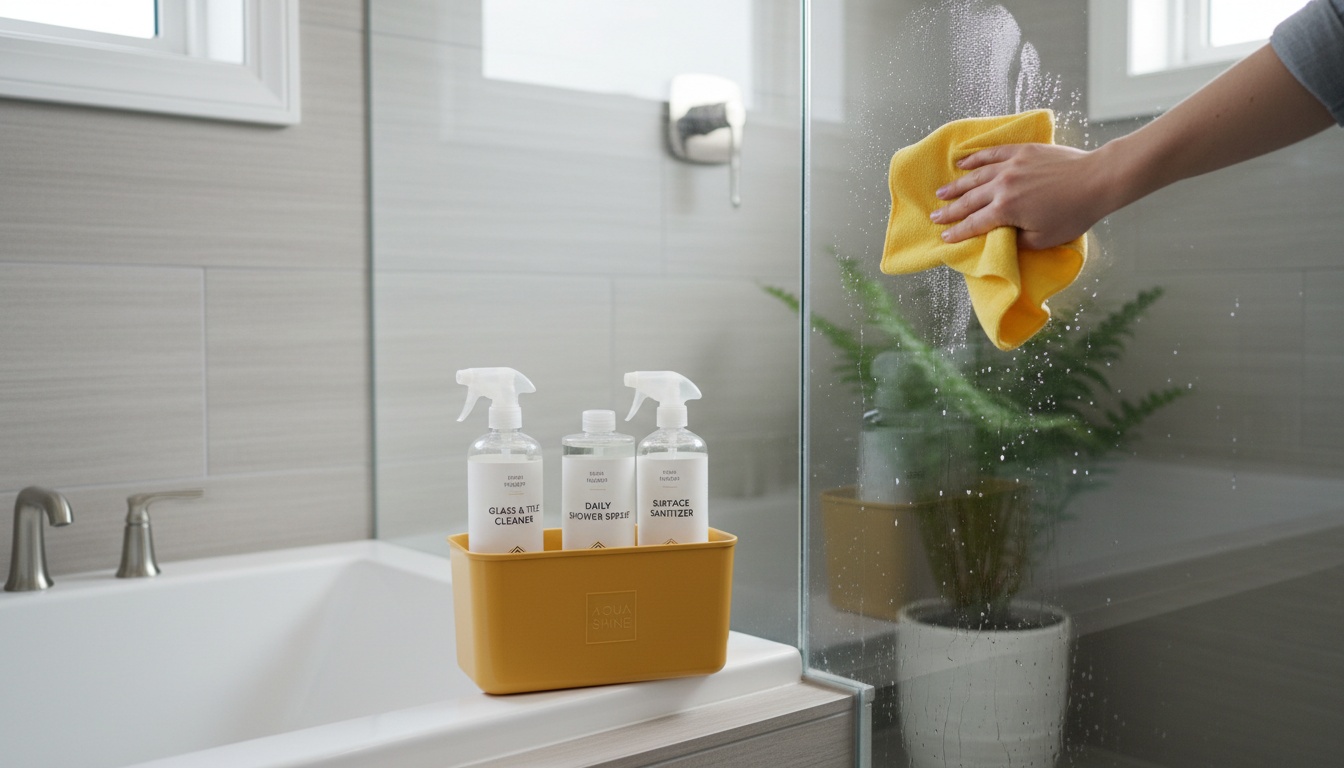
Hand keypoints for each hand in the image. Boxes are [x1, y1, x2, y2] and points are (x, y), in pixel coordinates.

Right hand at [929, 142, 1107, 250]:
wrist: (1096, 180)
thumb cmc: (1074, 214)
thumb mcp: (1044, 239)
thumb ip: (1018, 239)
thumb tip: (1003, 235)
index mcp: (1006, 210)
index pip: (974, 224)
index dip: (957, 233)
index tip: (944, 238)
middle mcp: (1002, 186)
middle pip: (969, 201)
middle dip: (950, 211)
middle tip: (935, 217)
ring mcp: (1011, 166)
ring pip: (975, 176)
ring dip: (957, 186)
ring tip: (942, 192)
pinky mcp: (1021, 151)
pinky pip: (991, 154)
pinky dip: (975, 158)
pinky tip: (962, 162)